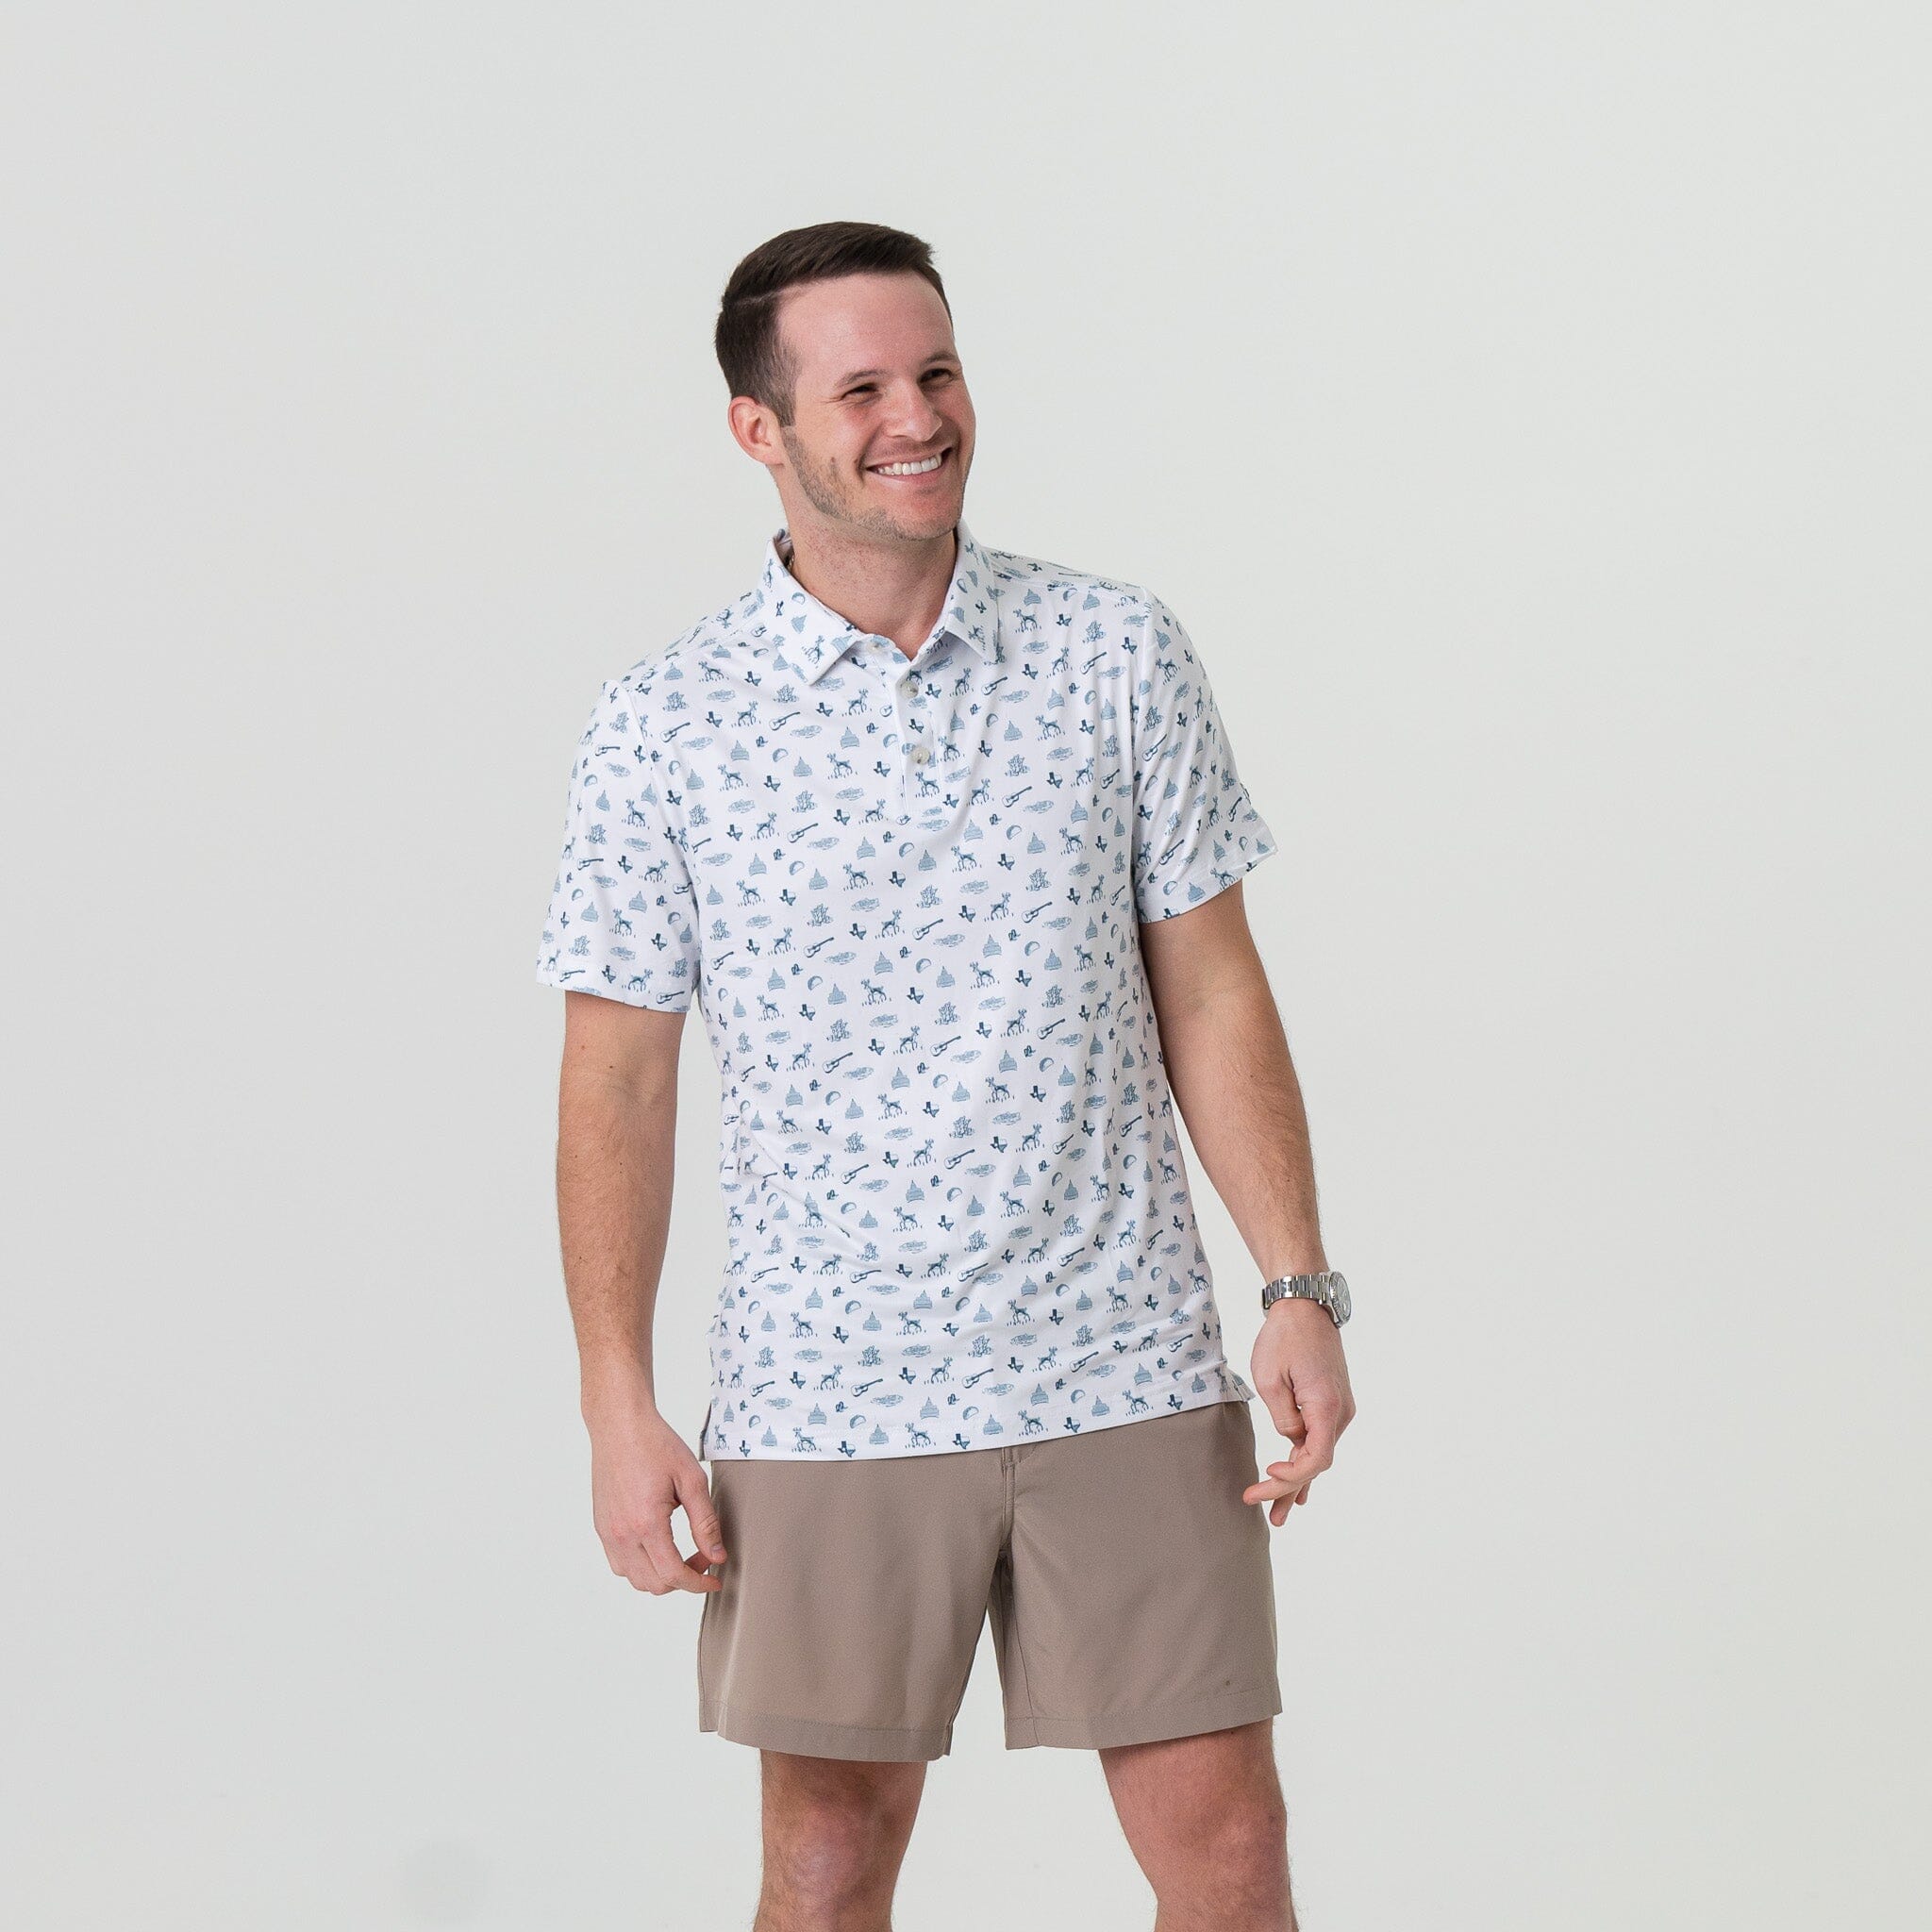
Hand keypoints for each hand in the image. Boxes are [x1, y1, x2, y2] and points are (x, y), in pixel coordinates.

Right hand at [586, 1399, 727, 1593]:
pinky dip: (641, 1566)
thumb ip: (706, 1522)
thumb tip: (718, 1556)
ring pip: (635, 1579)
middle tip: (703, 1556)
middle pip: (654, 1584)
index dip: (698, 1584)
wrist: (620, 1425)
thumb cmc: (656, 1445)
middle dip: (683, 1580)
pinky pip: (620, 1563)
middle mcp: (622, 1534)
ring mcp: (608, 1532)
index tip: (716, 1580)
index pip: (673, 1575)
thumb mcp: (692, 1479)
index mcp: (646, 1523)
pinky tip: (658, 1546)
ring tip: (682, 1553)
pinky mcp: (601, 1526)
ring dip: (661, 1576)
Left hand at [1246, 1297, 1355, 1524]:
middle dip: (1288, 1489)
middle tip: (1263, 1513)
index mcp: (1327, 1408)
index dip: (1289, 1478)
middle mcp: (1340, 1413)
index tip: (1263, 1478)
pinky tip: (1299, 1488)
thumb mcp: (1270, 1380)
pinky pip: (1319, 1440)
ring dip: (1297, 1481)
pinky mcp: (1331, 1404)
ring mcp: (1339, 1409)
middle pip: (1317, 1463)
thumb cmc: (1284, 1339)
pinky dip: (1305, 1462)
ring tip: (1278, 1514)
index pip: (1315, 1460)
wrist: (1305, 1308)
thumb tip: (1289, 1442)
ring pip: (1318, 1454)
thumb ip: (1282, 1419)